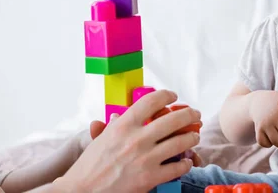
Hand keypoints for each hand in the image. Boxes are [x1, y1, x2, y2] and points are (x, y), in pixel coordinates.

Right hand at [54, 90, 200, 192]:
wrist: (82, 192)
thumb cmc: (89, 166)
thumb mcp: (101, 139)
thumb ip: (115, 126)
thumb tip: (121, 115)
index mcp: (123, 126)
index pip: (151, 101)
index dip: (166, 95)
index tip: (173, 96)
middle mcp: (137, 139)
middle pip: (174, 119)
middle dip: (189, 115)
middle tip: (195, 115)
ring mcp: (146, 159)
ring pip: (181, 142)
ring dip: (191, 138)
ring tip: (194, 137)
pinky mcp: (151, 178)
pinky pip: (178, 167)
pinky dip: (186, 163)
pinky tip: (186, 161)